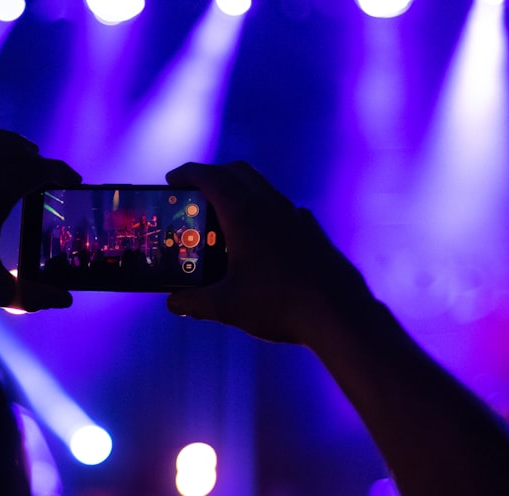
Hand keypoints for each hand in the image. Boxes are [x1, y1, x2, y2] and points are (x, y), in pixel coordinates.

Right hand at [164, 161, 370, 344]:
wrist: (337, 312)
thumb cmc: (279, 304)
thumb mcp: (226, 307)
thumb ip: (194, 302)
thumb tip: (174, 303)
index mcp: (243, 213)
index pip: (209, 177)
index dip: (187, 173)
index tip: (171, 179)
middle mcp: (270, 205)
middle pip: (236, 172)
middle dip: (212, 175)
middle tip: (194, 192)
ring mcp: (294, 215)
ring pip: (261, 187)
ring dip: (238, 192)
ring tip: (222, 218)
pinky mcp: (310, 230)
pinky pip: (280, 209)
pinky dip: (261, 212)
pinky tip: (258, 241)